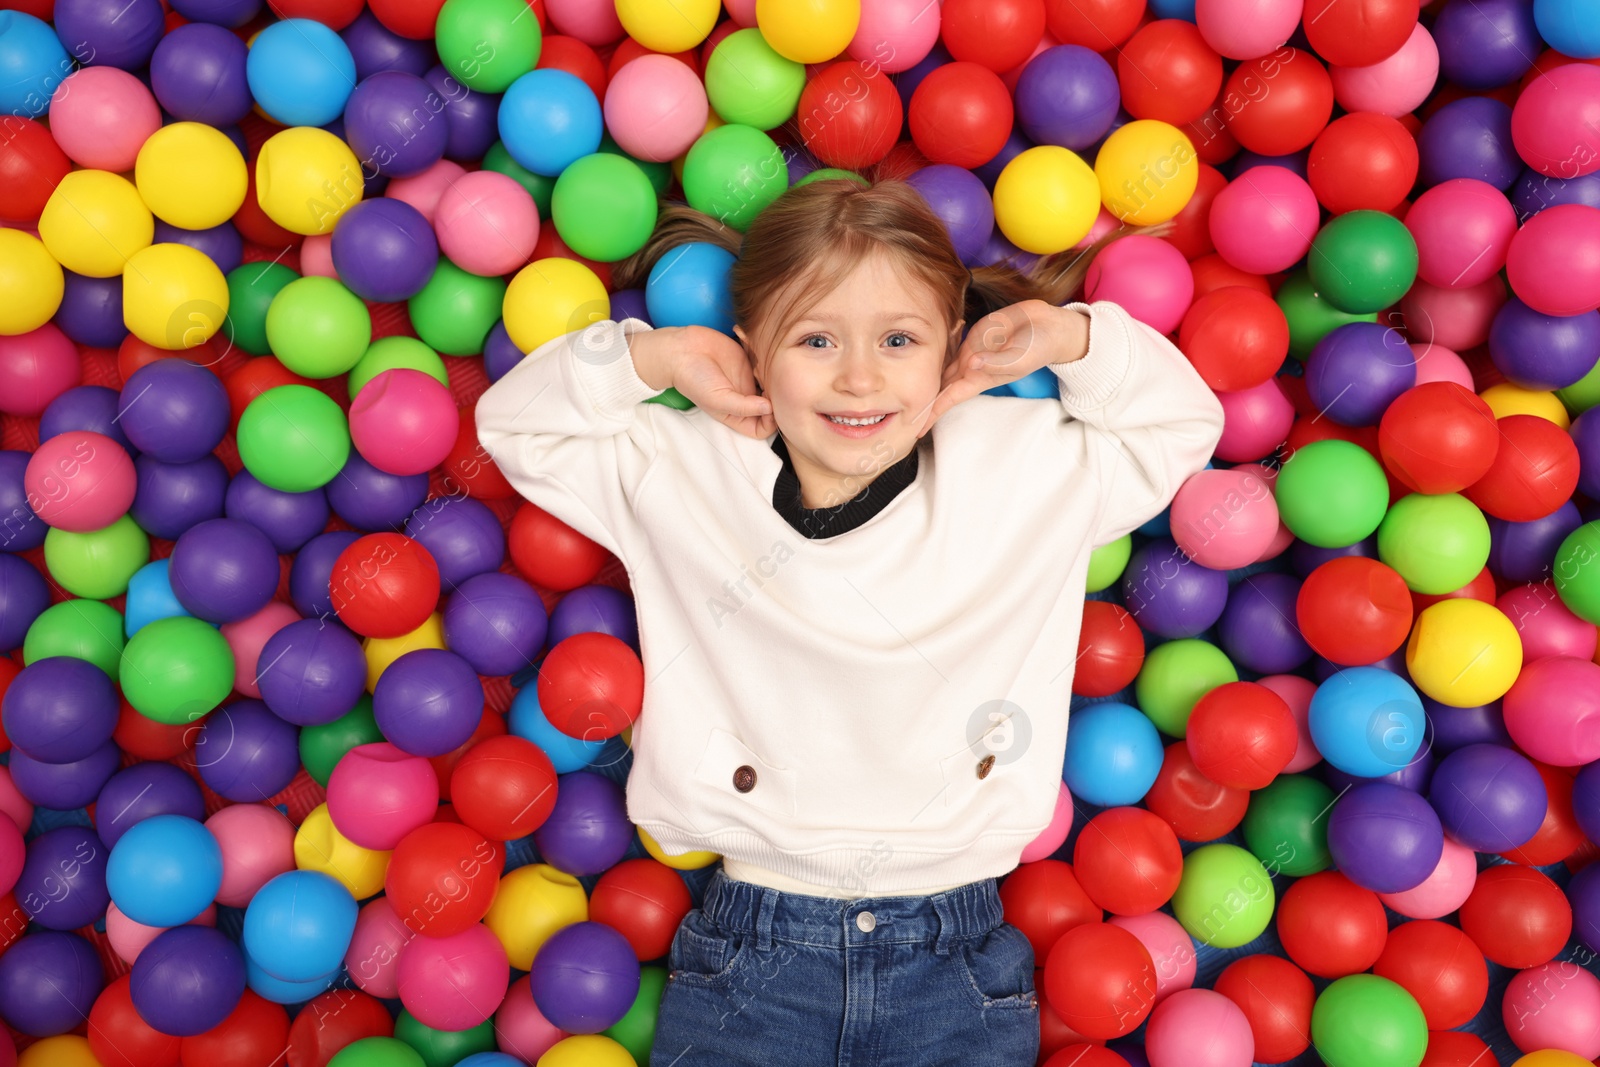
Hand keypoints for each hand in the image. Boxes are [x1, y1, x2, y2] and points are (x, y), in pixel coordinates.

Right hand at [658, 325, 775, 438]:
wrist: (682, 350)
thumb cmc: (693, 380)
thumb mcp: (717, 399)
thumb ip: (743, 407)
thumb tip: (770, 409)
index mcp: (737, 414)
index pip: (762, 428)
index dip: (771, 423)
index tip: (771, 408)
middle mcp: (745, 399)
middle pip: (772, 407)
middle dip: (778, 400)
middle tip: (774, 386)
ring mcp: (749, 379)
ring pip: (773, 385)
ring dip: (776, 379)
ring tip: (767, 370)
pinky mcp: (750, 359)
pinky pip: (767, 364)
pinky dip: (769, 360)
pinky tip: (761, 356)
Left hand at [915, 301, 1088, 438]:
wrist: (1048, 327)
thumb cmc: (1038, 347)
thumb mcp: (1020, 357)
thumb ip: (996, 361)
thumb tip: (972, 363)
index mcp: (980, 378)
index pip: (949, 398)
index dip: (932, 412)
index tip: (915, 428)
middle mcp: (971, 368)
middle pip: (939, 387)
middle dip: (920, 400)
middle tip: (894, 411)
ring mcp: (970, 352)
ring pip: (941, 368)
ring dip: (924, 377)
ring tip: (898, 388)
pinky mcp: (972, 338)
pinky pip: (950, 347)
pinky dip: (935, 353)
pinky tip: (919, 355)